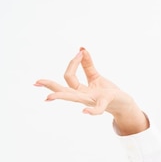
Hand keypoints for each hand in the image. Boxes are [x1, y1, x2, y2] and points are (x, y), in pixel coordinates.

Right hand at [34, 48, 148, 134]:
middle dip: (50, 86)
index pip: (69, 77)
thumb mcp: (96, 77)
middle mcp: (82, 97)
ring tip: (49, 97)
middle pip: (64, 90)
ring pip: (75, 98)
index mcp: (79, 90)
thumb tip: (81, 49)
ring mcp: (92, 100)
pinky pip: (97, 108)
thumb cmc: (108, 91)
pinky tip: (84, 111)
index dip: (73, 63)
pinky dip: (92, 110)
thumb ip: (87, 65)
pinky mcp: (105, 102)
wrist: (123, 103)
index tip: (80, 52)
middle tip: (37, 82)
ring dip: (62, 96)